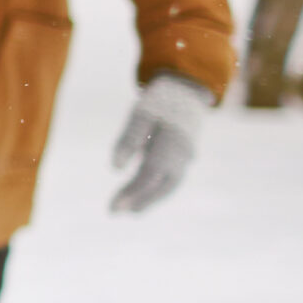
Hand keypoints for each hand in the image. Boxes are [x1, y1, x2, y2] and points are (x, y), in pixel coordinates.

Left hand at [109, 73, 213, 213]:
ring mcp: (187, 158)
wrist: (188, 90)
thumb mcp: (140, 113)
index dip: (132, 193)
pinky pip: (172, 180)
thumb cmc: (161, 101)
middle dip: (138, 201)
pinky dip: (158, 191)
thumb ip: (128, 139)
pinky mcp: (185, 158)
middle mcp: (182, 155)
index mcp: (171, 144)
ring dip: (149, 200)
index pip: (149, 175)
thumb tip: (115, 169)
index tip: (114, 207)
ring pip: (169, 186)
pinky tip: (142, 197)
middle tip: (113, 212)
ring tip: (128, 211)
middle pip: (160, 186)